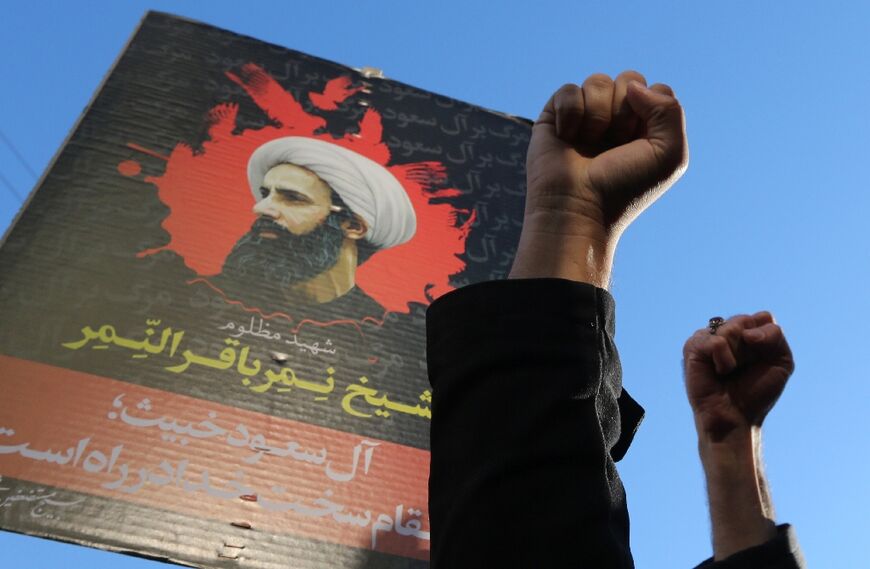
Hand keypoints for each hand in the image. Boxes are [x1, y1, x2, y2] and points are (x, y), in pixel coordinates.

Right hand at [524, 71, 687, 240]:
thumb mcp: (670, 154)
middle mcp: (615, 119)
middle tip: (614, 145)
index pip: (657, 89)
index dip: (652, 112)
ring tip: (588, 144)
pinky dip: (570, 114)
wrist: (578, 208)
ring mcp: (585, 116)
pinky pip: (568, 90)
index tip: (639, 146)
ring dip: (597, 116)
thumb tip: (632, 87)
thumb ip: (669, 109)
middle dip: (624, 111)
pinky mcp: (555, 117)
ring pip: (598, 81)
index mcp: (645, 127)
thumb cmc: (624, 188)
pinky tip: (566, 138)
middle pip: (630, 79)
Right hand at [683, 312, 794, 439]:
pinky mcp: (693, 348)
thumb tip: (746, 333)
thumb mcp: (781, 361)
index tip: (763, 359)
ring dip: (737, 354)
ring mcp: (707, 339)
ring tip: (728, 371)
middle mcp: (726, 334)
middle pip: (745, 320)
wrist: (736, 417)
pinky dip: (723, 359)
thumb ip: (774, 335)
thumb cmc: (756, 393)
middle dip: (751, 347)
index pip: (762, 317)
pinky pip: (715, 341)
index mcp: (747, 335)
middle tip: (743, 368)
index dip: (765, 336)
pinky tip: (717, 372)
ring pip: (729, 328)